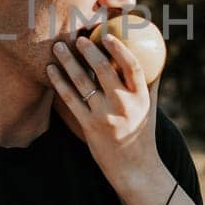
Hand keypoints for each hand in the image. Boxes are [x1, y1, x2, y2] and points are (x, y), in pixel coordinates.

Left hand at [47, 32, 158, 178]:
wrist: (134, 169)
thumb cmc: (143, 136)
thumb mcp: (150, 109)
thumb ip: (149, 85)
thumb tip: (153, 58)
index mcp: (141, 97)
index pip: (132, 66)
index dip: (120, 48)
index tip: (108, 35)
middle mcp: (124, 104)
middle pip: (104, 70)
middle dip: (89, 50)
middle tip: (78, 37)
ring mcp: (105, 115)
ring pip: (83, 82)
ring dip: (68, 61)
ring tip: (58, 47)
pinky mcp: (89, 126)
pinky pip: (71, 99)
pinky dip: (59, 82)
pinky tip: (51, 71)